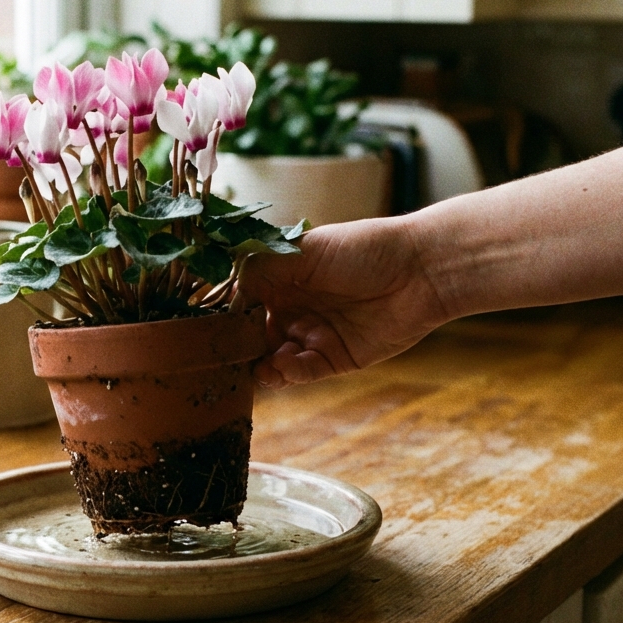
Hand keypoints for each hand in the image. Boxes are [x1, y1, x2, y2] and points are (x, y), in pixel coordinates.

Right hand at [239, 216, 450, 388]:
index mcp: (279, 278)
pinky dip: (286, 373)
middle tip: (219, 355)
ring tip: (251, 364)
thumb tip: (218, 293)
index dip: (222, 314)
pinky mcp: (332, 359)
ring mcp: (311, 335)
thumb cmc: (362, 249)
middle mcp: (291, 308)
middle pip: (251, 335)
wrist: (420, 271)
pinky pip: (300, 373)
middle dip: (236, 346)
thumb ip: (257, 270)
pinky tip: (279, 368)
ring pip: (270, 358)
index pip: (239, 301)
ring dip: (258, 364)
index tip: (202, 326)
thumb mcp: (301, 251)